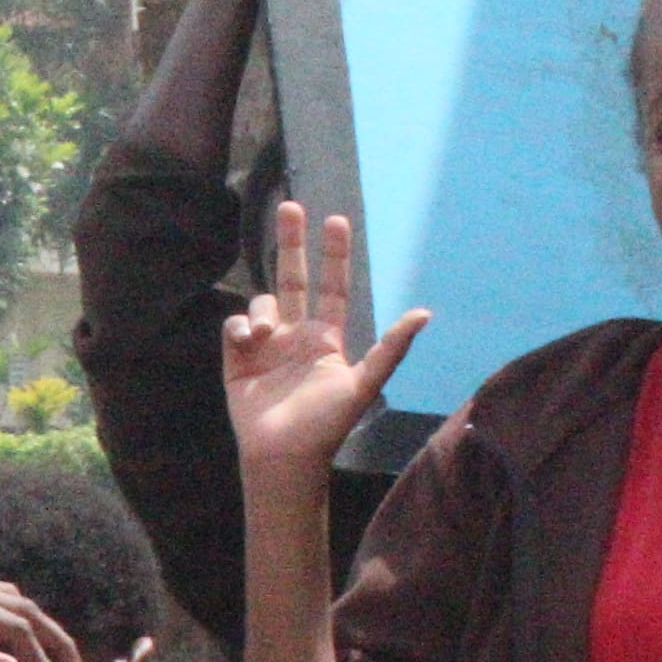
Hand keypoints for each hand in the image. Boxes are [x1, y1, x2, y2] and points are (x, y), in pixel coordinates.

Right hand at [223, 201, 426, 483]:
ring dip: (265, 308)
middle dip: (291, 242)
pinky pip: (237, 323)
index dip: (334, 255)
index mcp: (326, 338)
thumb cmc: (326, 425)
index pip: (332, 287)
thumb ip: (391, 348)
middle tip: (290, 206)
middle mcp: (296, 334)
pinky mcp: (238, 357)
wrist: (283, 455)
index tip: (334, 221)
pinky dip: (242, 325)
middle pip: (293, 277)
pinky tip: (250, 341)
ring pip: (264, 301)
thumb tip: (424, 313)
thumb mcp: (364, 384)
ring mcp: (266, 344)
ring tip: (266, 334)